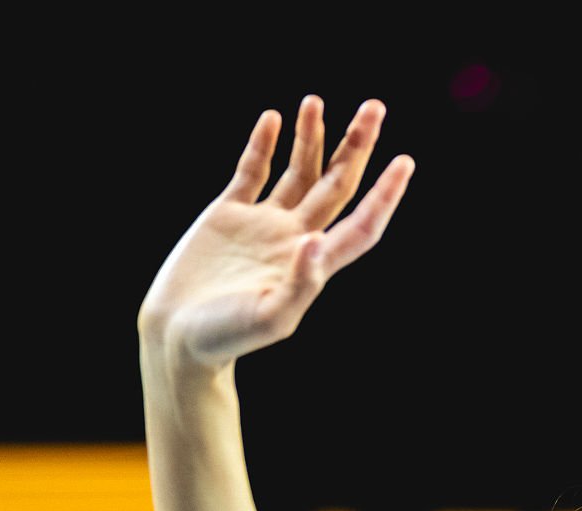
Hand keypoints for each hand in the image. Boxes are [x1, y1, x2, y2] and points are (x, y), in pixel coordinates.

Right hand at [138, 95, 414, 365]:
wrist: (177, 337)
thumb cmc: (224, 338)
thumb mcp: (268, 320)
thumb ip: (299, 285)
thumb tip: (316, 242)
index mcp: (313, 263)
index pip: (361, 224)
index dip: (385, 195)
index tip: (404, 162)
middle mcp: (295, 238)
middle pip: (337, 185)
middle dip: (356, 147)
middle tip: (374, 107)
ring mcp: (263, 225)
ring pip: (298, 172)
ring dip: (311, 138)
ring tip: (316, 101)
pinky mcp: (228, 215)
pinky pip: (251, 172)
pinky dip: (261, 145)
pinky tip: (273, 118)